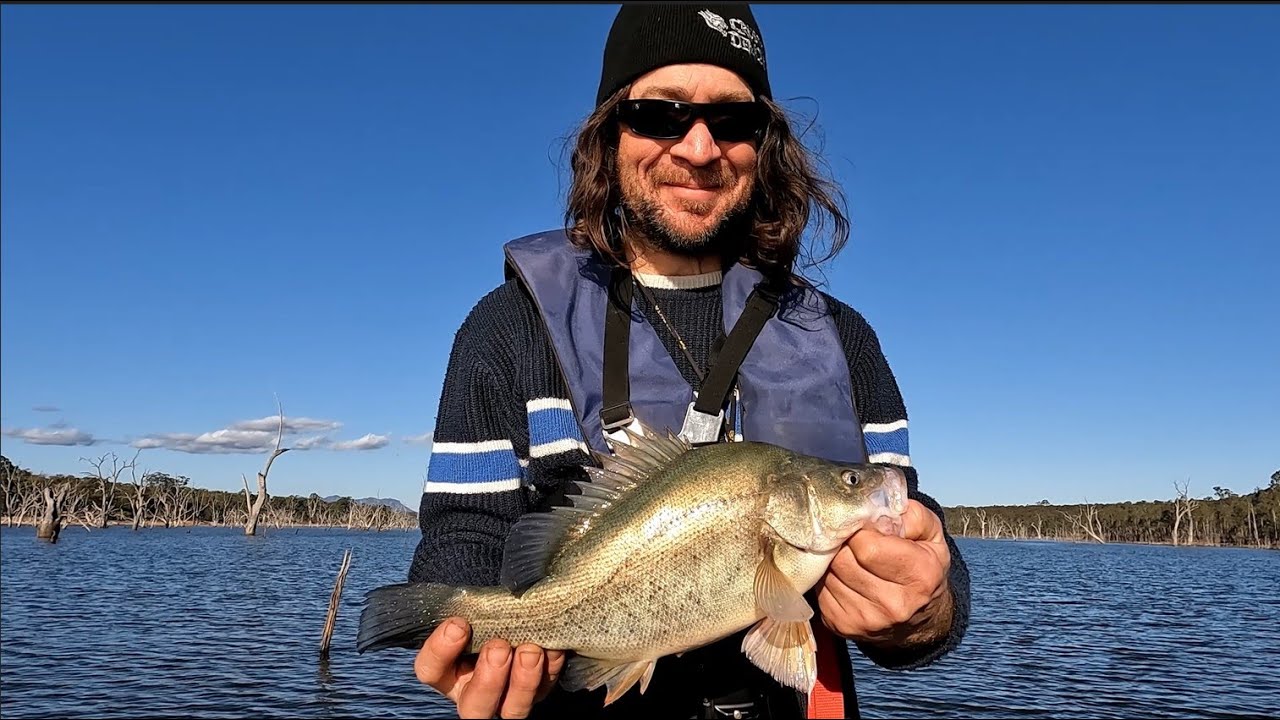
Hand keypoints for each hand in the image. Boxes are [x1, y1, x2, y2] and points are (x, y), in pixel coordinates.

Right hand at [414, 617, 566, 718]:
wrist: (516, 606)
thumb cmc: (486, 606)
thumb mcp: (471, 603)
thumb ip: (469, 605)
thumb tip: (480, 598)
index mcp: (447, 670)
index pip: (430, 670)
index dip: (441, 650)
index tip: (459, 624)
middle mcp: (474, 690)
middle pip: (474, 705)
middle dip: (488, 680)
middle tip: (499, 647)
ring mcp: (507, 696)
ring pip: (512, 710)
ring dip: (523, 682)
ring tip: (530, 651)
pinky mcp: (537, 691)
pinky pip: (545, 688)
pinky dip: (550, 668)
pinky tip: (552, 648)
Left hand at [816, 499, 953, 649]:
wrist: (921, 617)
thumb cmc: (922, 567)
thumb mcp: (930, 535)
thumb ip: (909, 514)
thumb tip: (877, 508)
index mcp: (919, 576)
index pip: (866, 546)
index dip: (858, 530)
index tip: (862, 527)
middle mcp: (894, 604)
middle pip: (842, 560)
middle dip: (842, 543)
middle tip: (851, 539)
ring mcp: (867, 619)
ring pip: (827, 574)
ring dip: (833, 561)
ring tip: (849, 557)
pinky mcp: (843, 626)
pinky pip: (819, 591)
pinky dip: (827, 578)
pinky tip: (843, 576)